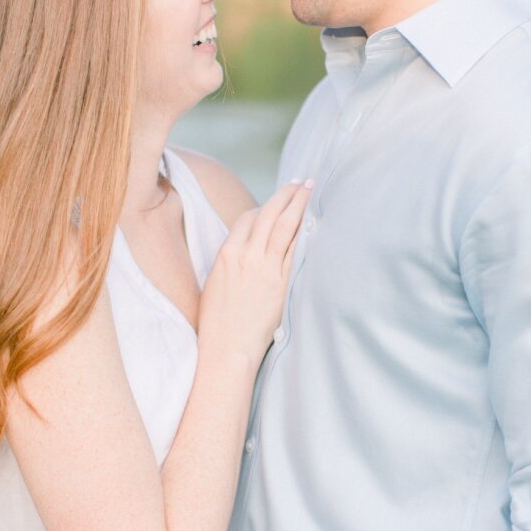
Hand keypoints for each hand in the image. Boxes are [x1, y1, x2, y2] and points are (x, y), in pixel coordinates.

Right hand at [199, 179, 311, 366]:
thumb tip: (247, 249)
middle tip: (300, 182)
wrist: (227, 348)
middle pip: (268, 214)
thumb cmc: (218, 321)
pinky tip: (315, 221)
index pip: (248, 219)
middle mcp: (247, 257)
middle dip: (286, 195)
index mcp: (226, 254)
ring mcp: (266, 269)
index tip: (274, 204)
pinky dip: (306, 233)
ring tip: (309, 191)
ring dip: (298, 204)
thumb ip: (231, 261)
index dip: (263, 208)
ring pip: (284, 226)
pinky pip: (297, 251)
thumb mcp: (215, 283)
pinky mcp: (282, 284)